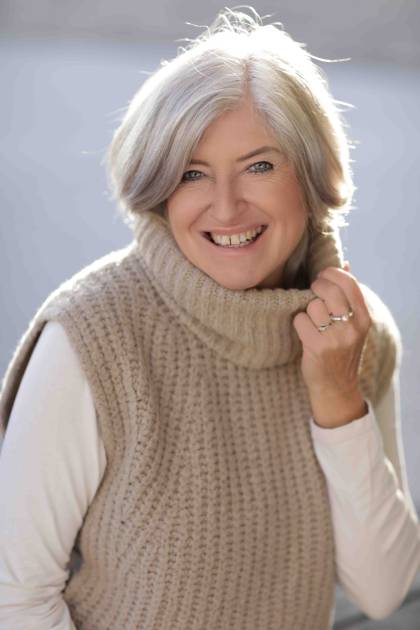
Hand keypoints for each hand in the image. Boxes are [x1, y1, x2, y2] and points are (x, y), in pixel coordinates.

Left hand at [292, 262, 371, 427]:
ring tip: (311, 321)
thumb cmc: (341, 352)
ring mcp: (336, 337)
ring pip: (312, 305)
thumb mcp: (353, 324)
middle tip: (312, 294)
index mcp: (364, 318)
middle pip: (328, 290)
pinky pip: (300, 320)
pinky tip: (304, 332)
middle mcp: (353, 327)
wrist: (336, 388)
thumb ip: (349, 295)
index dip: (331, 274)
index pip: (349, 282)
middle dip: (315, 287)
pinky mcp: (318, 347)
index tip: (322, 277)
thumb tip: (345, 264)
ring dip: (306, 310)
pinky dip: (298, 324)